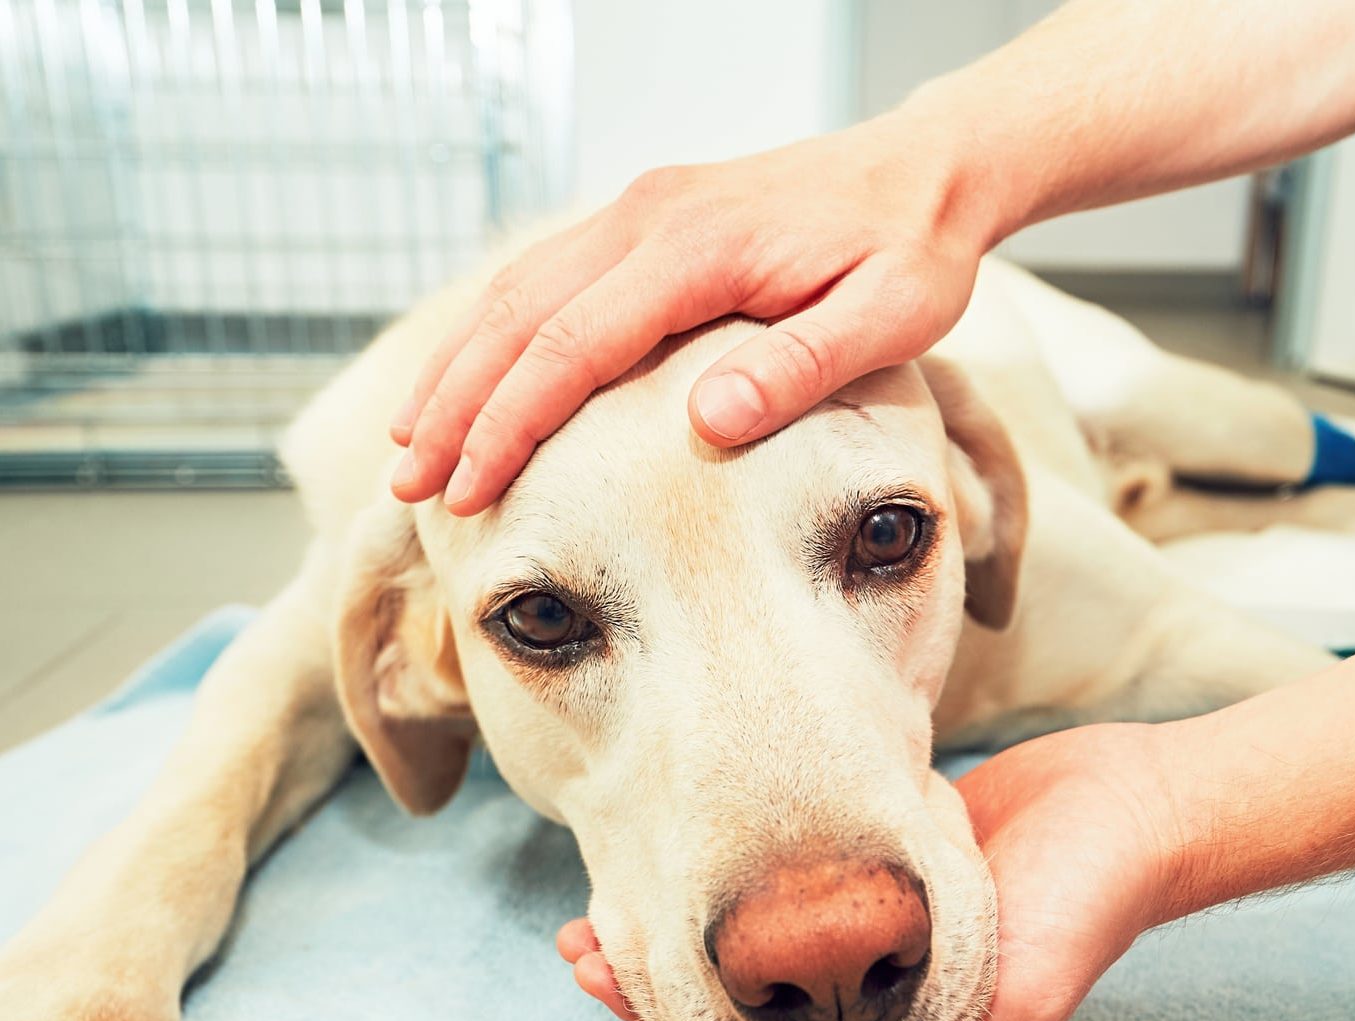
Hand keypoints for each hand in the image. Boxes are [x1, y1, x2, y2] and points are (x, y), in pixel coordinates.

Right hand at [390, 111, 991, 513]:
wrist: (924, 171)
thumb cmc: (909, 250)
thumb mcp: (886, 317)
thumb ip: (796, 368)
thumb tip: (704, 424)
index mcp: (695, 248)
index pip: (570, 345)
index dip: (509, 424)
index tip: (468, 491)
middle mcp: (647, 218)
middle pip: (517, 317)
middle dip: (453, 406)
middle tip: (405, 486)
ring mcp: (639, 213)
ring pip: (514, 292)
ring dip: (455, 369)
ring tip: (410, 443)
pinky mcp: (643, 223)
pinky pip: (544, 278)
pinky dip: (493, 334)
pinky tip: (468, 378)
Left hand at [552, 720, 1190, 1020]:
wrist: (1131, 805)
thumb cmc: (1086, 902)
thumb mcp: (1015, 997)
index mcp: (892, 1017)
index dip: (677, 1017)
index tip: (608, 979)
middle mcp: (869, 968)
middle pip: (738, 982)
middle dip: (656, 967)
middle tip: (585, 941)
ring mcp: (866, 908)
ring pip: (749, 924)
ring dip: (682, 916)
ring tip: (611, 897)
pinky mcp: (873, 849)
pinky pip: (787, 867)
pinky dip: (731, 866)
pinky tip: (686, 848)